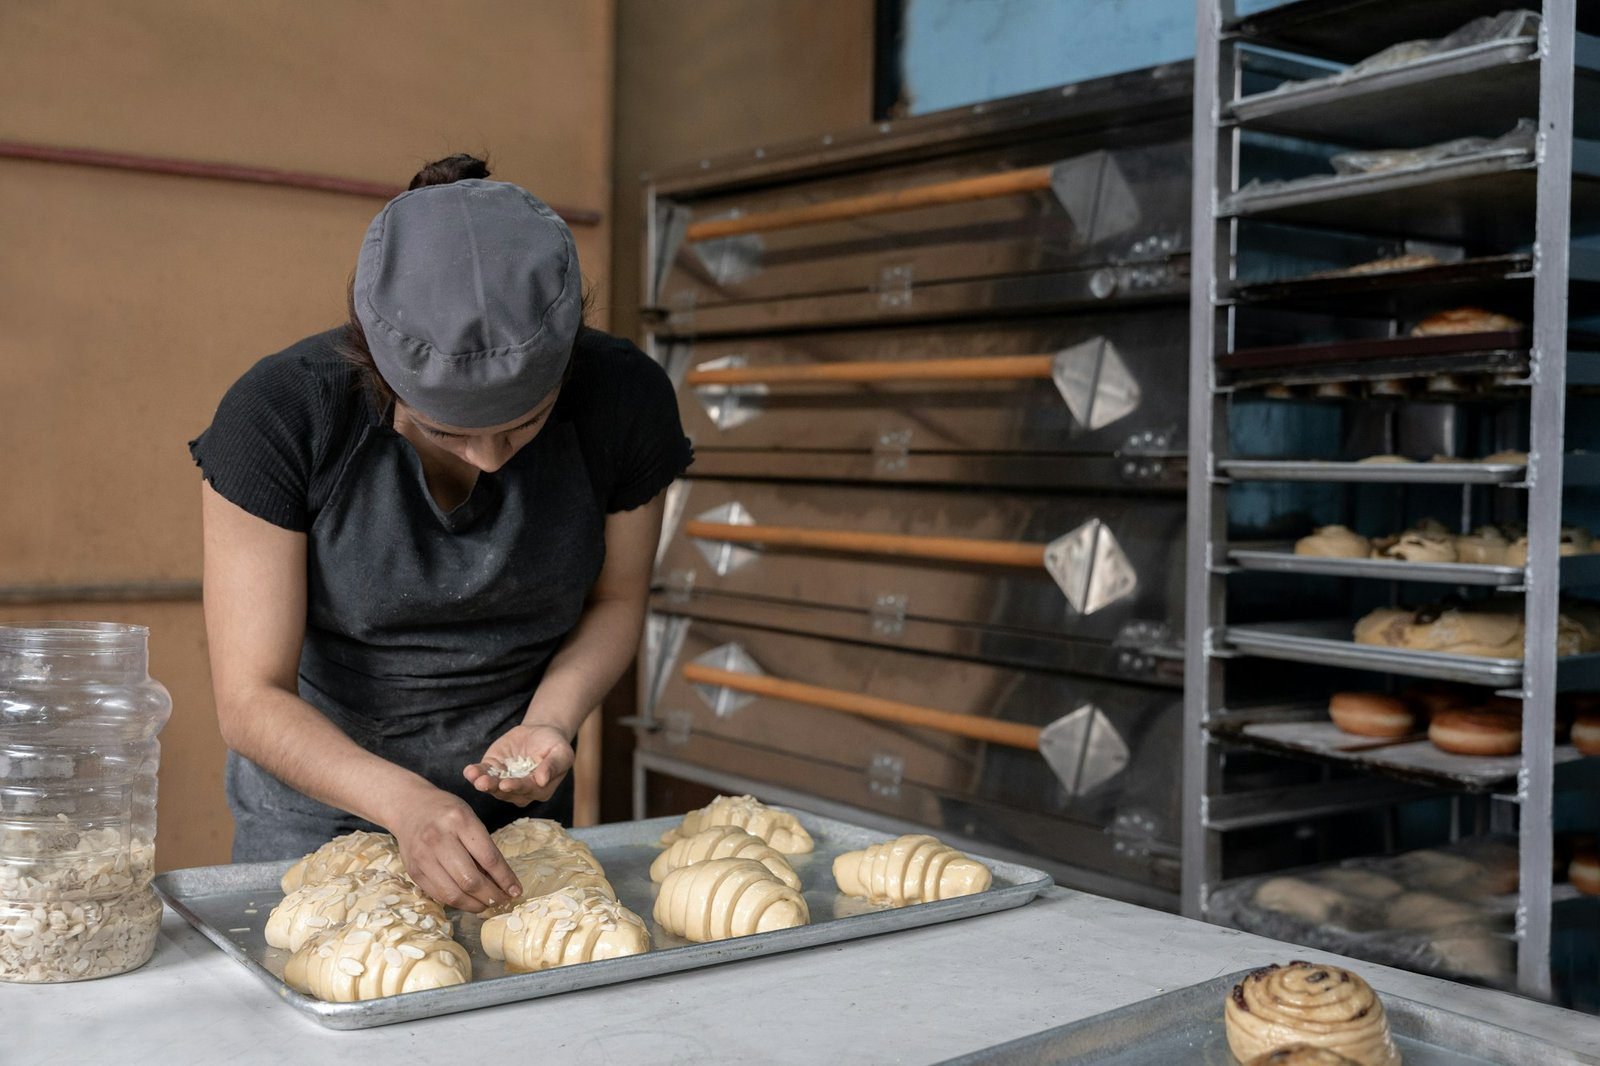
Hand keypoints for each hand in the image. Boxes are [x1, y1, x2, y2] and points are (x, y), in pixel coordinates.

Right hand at [384, 782, 520, 912]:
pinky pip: (439, 895)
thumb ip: (483, 847)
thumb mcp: (470, 818)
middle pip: (470, 880)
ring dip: (475, 905)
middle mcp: (439, 839)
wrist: (409, 807)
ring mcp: (423, 858)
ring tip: (487, 905)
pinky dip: (457, 902)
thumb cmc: (446, 812)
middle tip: (502, 901)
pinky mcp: (414, 872)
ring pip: (453, 894)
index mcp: (460, 821)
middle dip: (491, 896)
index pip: (489, 858)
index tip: (516, 890)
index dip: (505, 879)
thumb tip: (501, 881)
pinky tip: (468, 901)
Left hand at [464, 722, 573, 806]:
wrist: (540, 732)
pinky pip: (483, 774)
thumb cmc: (554, 744)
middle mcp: (520, 791)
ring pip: (492, 786)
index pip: (527, 790)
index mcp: (539, 790)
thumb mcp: (561, 752)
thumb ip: (553, 766)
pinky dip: (475, 773)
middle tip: (484, 783)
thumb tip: (543, 780)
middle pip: (506, 791)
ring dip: (482, 782)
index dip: (516, 787)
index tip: (506, 784)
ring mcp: (504, 781)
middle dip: (494, 787)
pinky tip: (469, 771)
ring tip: (474, 776)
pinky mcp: (493, 770)